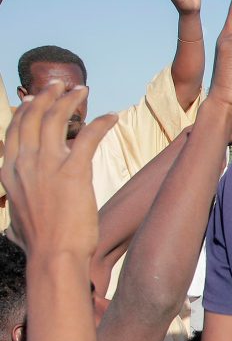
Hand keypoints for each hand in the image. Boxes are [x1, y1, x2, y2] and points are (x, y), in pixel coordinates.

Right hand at [0, 82, 116, 259]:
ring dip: (71, 100)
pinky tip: (112, 116)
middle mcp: (23, 163)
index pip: (14, 130)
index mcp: (8, 172)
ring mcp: (46, 165)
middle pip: (33, 117)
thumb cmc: (40, 245)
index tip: (37, 98)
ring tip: (83, 90)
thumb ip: (17, 208)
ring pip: (56, 119)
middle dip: (48, 95)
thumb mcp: (17, 220)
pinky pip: (88, 136)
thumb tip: (15, 218)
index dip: (26, 111)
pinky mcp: (73, 171)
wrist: (53, 257)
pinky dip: (101, 123)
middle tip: (62, 84)